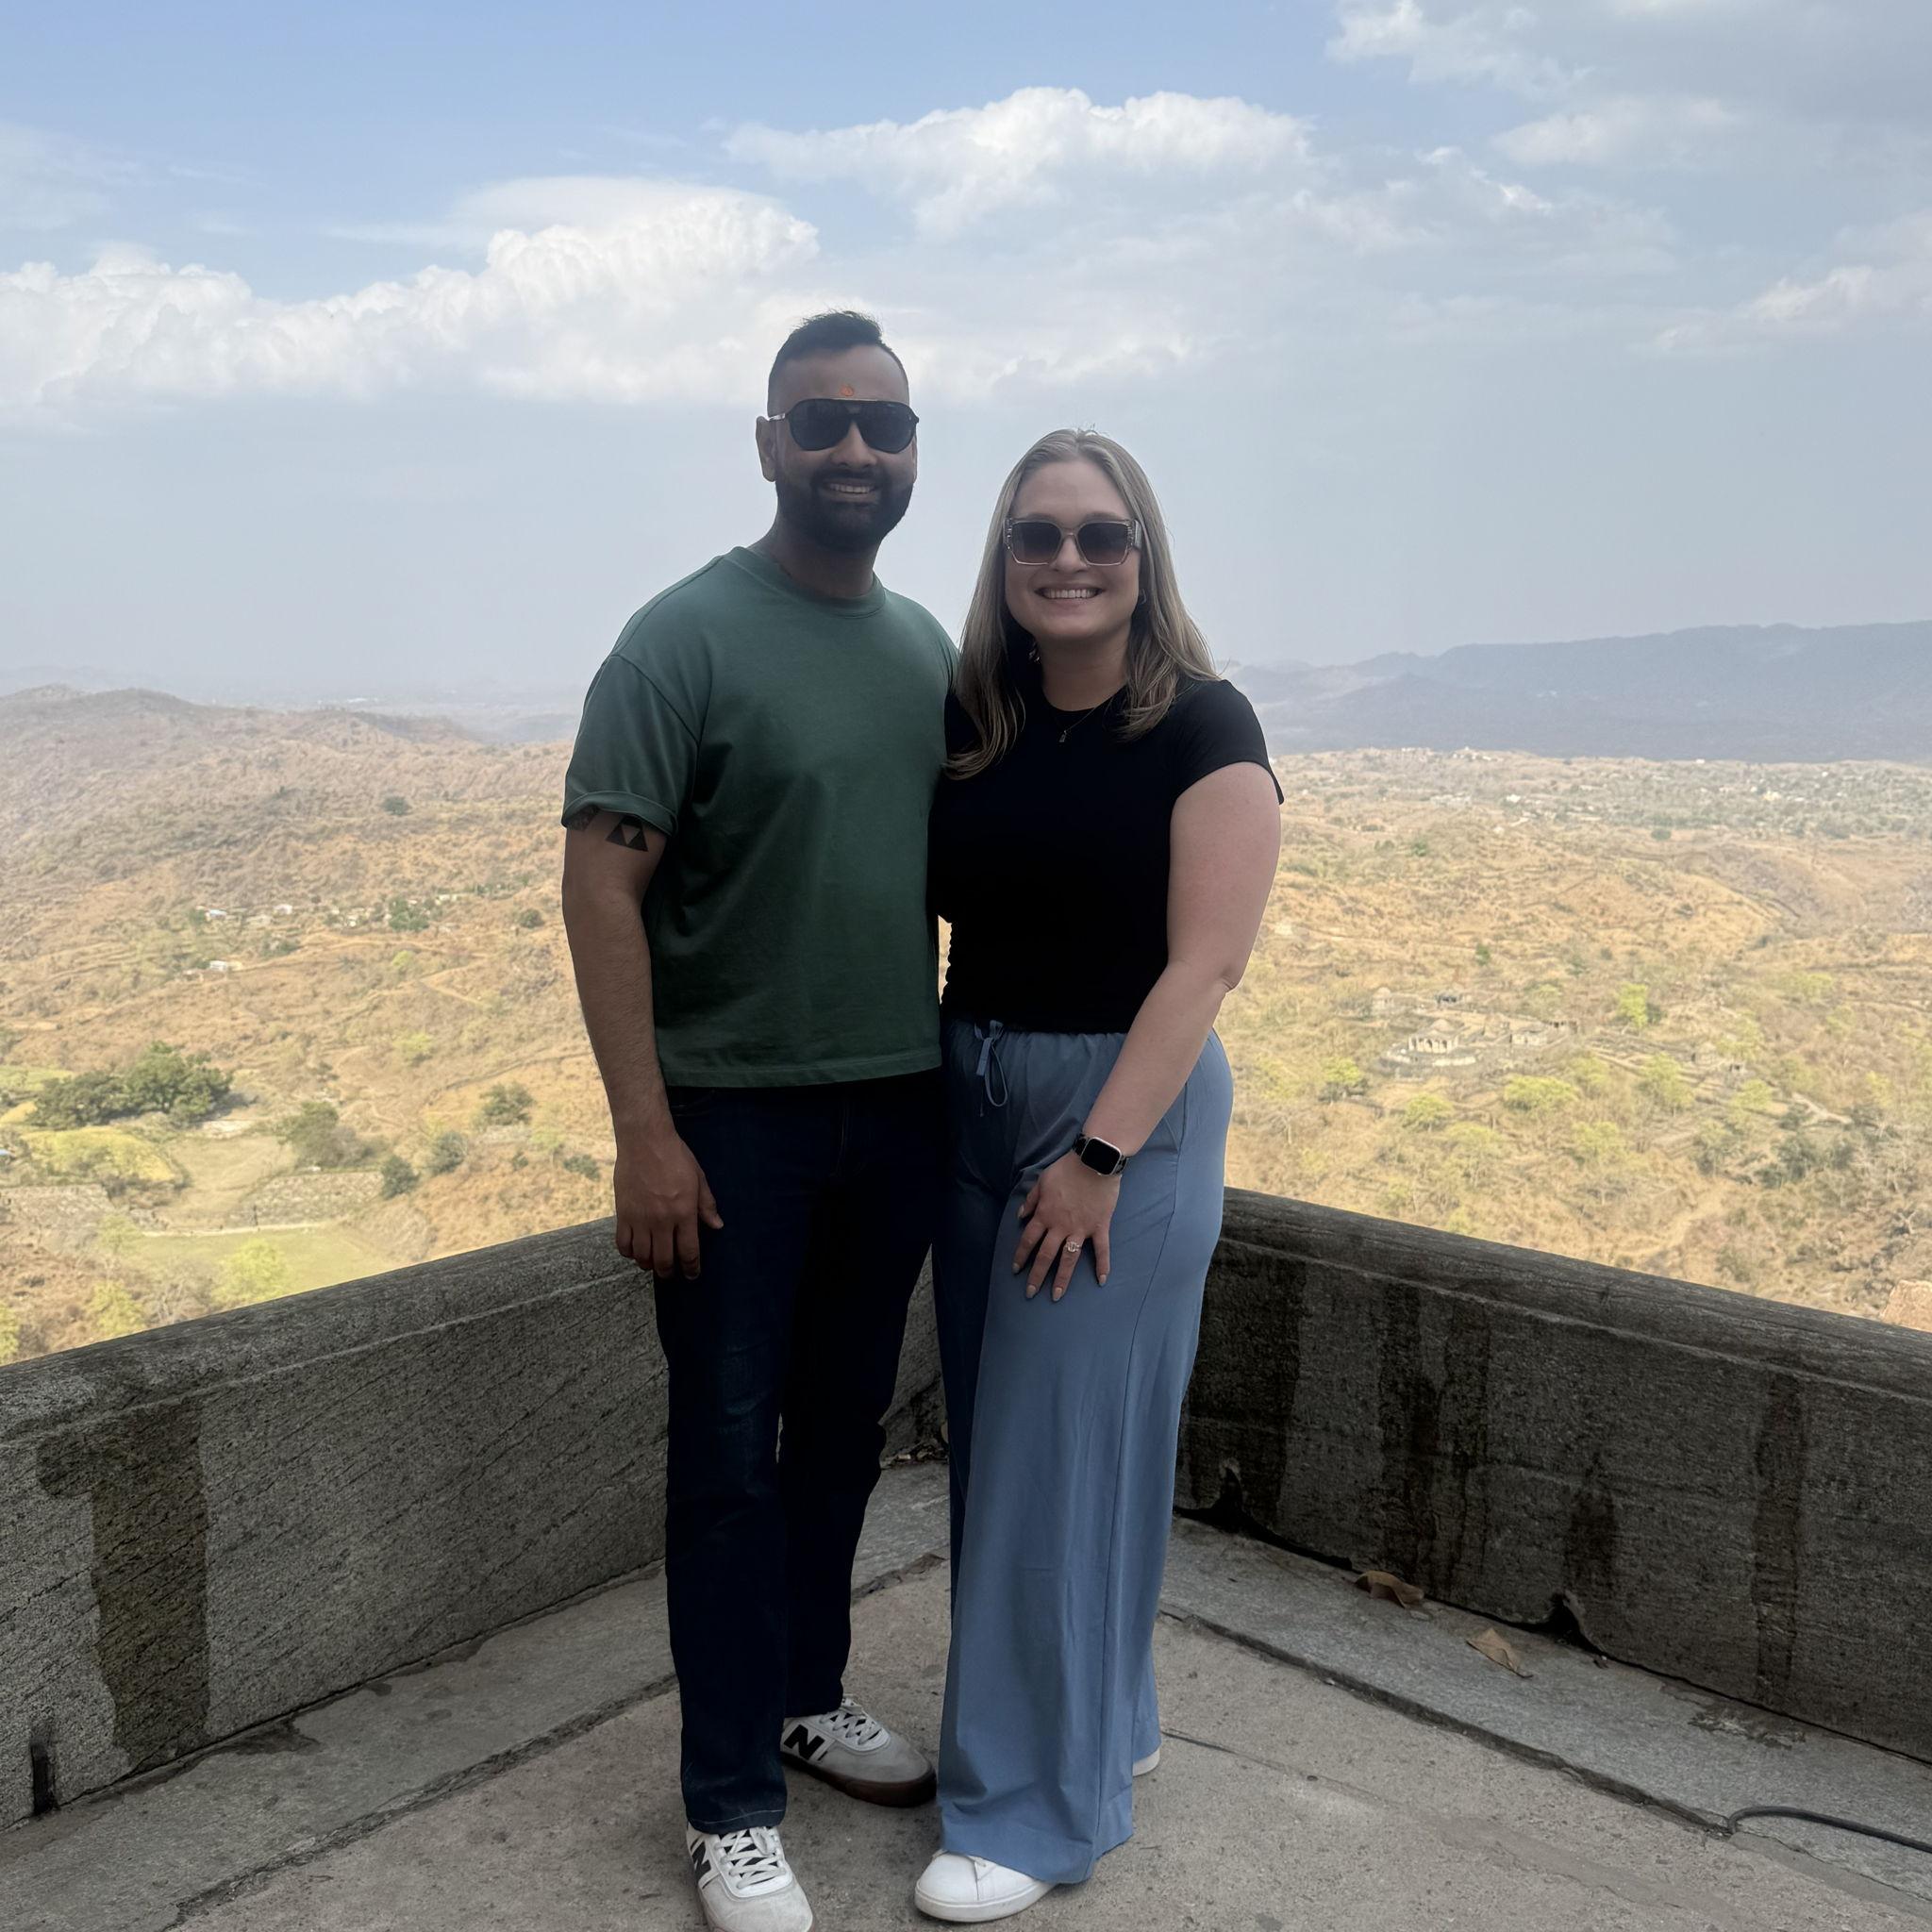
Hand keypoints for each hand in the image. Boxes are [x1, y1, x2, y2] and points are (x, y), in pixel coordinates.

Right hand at [613, 1123, 722, 1279]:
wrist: (644, 1141)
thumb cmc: (675, 1157)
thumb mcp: (698, 1178)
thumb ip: (707, 1205)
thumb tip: (717, 1226)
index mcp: (684, 1213)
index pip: (689, 1252)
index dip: (691, 1268)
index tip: (692, 1274)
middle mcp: (661, 1221)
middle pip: (664, 1260)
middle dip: (669, 1272)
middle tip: (672, 1272)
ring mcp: (640, 1219)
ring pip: (642, 1256)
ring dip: (649, 1265)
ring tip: (654, 1263)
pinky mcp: (622, 1214)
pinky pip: (622, 1244)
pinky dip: (629, 1253)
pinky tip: (635, 1250)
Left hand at [1013, 1152, 1118, 1300]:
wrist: (1094, 1162)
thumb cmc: (1066, 1169)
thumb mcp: (1042, 1181)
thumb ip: (1031, 1200)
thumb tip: (1021, 1215)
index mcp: (1045, 1215)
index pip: (1028, 1240)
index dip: (1021, 1256)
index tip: (1015, 1269)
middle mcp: (1060, 1226)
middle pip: (1045, 1255)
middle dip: (1036, 1276)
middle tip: (1030, 1293)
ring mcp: (1080, 1229)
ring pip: (1069, 1259)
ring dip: (1062, 1278)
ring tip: (1056, 1295)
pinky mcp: (1099, 1227)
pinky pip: (1101, 1250)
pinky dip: (1102, 1265)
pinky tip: (1101, 1281)